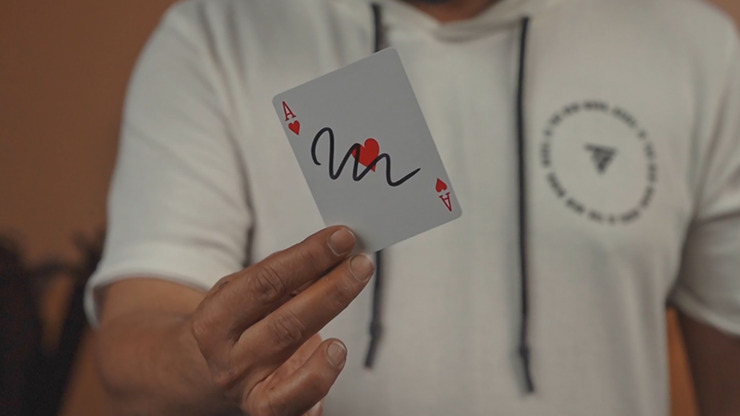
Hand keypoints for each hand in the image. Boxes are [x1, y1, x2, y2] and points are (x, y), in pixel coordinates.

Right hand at [189, 226, 373, 415]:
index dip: (307, 257)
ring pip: (295, 366)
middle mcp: (228, 359)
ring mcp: (249, 390)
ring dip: (333, 325)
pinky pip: (298, 403)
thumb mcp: (242, 295)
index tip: (340, 238)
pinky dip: (321, 380)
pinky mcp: (268, 412)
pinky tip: (336, 353)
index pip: (265, 283)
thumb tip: (334, 249)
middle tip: (360, 263)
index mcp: (215, 320)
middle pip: (286, 322)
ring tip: (355, 300)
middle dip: (330, 288)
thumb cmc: (238, 325)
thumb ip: (281, 275)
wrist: (208, 375)